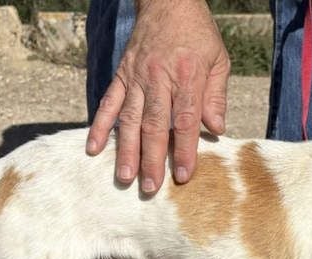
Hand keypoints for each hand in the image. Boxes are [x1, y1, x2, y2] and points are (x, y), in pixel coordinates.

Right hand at [86, 0, 230, 194]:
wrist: (168, 1)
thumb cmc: (198, 35)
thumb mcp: (218, 61)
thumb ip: (216, 96)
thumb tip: (216, 129)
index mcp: (187, 76)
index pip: (186, 120)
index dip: (184, 150)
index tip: (183, 175)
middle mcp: (158, 79)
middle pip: (154, 125)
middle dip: (152, 160)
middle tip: (150, 188)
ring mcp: (136, 78)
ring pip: (129, 119)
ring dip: (126, 151)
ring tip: (124, 177)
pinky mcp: (121, 75)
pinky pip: (108, 103)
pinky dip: (100, 126)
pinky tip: (93, 148)